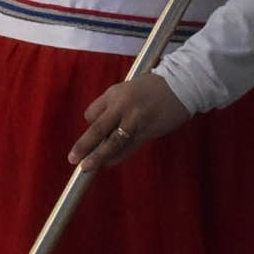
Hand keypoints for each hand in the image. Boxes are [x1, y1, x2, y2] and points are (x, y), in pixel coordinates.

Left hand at [68, 71, 191, 169]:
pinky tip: (108, 164)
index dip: (90, 124)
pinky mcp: (148, 131)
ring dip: (98, 156)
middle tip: (73, 158)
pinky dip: (117, 157)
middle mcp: (122, 106)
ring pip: (113, 142)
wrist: (180, 86)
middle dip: (84, 145)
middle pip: (98, 129)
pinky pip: (129, 148)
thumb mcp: (127, 89)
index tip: (94, 134)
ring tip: (86, 167)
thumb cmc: (151, 88)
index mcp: (114, 93)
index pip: (91, 113)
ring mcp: (135, 120)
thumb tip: (102, 130)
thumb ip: (112, 107)